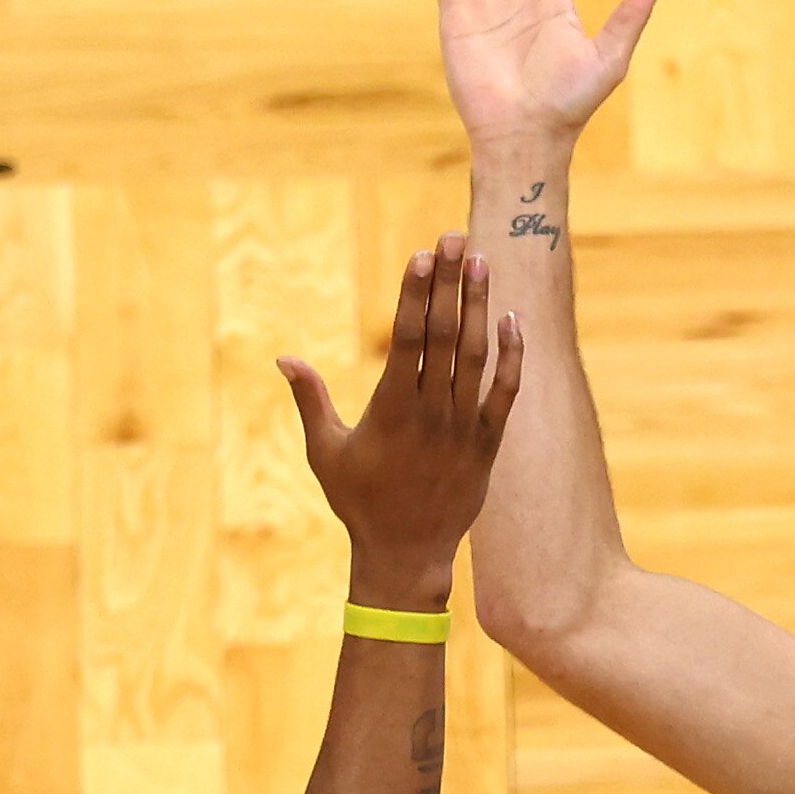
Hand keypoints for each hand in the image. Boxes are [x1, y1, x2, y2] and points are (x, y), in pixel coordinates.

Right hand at [280, 237, 524, 608]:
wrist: (407, 556)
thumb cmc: (359, 503)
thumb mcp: (325, 451)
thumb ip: (309, 400)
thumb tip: (283, 358)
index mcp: (391, 409)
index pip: (408, 338)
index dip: (416, 293)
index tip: (422, 255)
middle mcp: (431, 413)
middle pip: (445, 335)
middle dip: (449, 283)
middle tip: (454, 237)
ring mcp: (463, 428)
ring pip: (477, 356)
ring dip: (480, 306)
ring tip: (482, 262)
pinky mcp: (487, 444)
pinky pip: (505, 393)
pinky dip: (511, 357)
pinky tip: (511, 320)